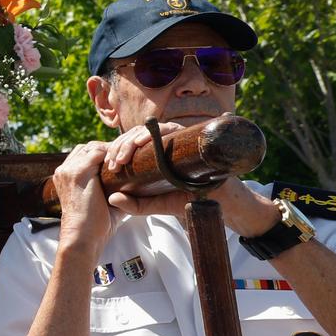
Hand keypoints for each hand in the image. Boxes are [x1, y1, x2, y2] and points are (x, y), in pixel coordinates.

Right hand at [52, 141, 119, 259]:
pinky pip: (98, 153)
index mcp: (66, 177)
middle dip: (108, 150)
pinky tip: (127, 161)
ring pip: (93, 147)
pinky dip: (114, 154)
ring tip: (130, 158)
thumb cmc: (95, 226)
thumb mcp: (103, 202)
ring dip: (111, 151)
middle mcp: (64, 170)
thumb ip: (114, 191)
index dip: (103, 155)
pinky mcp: (78, 173)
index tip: (123, 160)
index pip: (84, 154)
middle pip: (88, 147)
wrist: (82, 237)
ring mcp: (69, 170)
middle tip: (130, 157)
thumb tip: (137, 187)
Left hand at [100, 124, 277, 232]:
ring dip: (136, 138)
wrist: (225, 206)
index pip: (134, 142)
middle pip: (140, 133)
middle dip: (123, 145)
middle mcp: (170, 142)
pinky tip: (147, 140)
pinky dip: (160, 131)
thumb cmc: (192, 200)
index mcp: (158, 153)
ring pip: (155, 129)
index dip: (119, 149)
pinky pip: (176, 129)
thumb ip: (137, 205)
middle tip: (114, 162)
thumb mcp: (160, 205)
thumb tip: (113, 199)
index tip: (110, 165)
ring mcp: (184, 137)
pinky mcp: (197, 138)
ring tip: (125, 155)